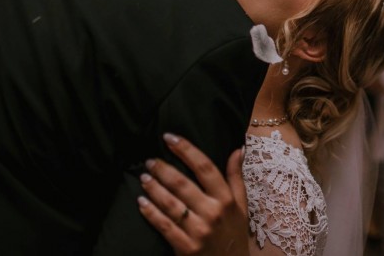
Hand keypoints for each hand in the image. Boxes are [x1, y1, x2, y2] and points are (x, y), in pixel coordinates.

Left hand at [137, 134, 249, 255]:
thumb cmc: (235, 235)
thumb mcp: (242, 206)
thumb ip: (236, 177)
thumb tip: (236, 149)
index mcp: (226, 200)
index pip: (205, 167)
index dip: (186, 150)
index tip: (170, 138)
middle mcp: (213, 213)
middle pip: (183, 184)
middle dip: (163, 169)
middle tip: (150, 161)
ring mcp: (199, 231)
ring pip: (171, 204)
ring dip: (154, 189)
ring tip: (143, 178)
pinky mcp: (186, 247)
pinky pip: (164, 226)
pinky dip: (151, 213)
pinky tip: (141, 203)